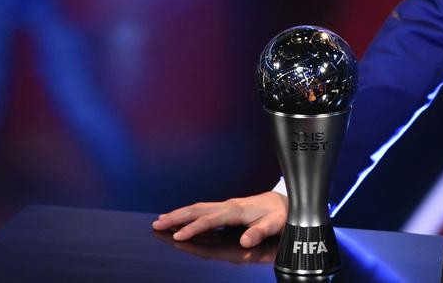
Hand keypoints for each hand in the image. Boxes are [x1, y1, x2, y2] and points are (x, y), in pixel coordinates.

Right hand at [152, 191, 287, 247]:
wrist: (285, 201)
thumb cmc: (280, 213)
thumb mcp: (275, 223)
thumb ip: (260, 232)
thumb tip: (246, 241)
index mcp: (238, 210)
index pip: (211, 219)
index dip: (194, 228)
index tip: (178, 235)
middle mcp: (229, 206)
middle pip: (198, 210)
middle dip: (177, 216)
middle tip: (157, 224)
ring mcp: (227, 206)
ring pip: (199, 208)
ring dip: (179, 214)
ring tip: (161, 221)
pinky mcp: (227, 208)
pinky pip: (203, 210)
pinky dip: (189, 214)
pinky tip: (181, 220)